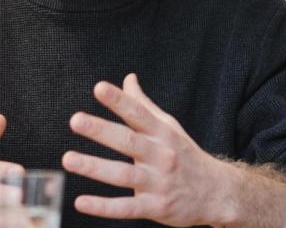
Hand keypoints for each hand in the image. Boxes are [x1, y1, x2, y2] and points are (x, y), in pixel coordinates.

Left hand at [62, 74, 243, 226]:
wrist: (217, 192)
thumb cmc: (185, 155)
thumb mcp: (169, 127)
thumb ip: (144, 105)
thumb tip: (128, 78)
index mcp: (162, 133)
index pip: (138, 113)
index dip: (119, 100)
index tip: (99, 88)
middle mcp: (161, 155)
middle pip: (128, 141)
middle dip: (101, 130)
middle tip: (76, 120)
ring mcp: (158, 182)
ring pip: (123, 174)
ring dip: (95, 167)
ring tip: (68, 158)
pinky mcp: (156, 207)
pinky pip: (127, 208)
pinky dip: (104, 206)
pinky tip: (81, 201)